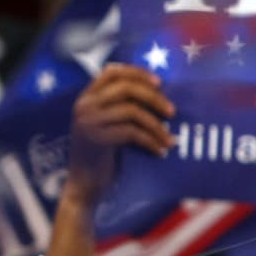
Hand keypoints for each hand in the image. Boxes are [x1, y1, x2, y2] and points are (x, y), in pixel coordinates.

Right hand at [68, 63, 173, 196]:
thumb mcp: (107, 124)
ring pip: (132, 111)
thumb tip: (159, 93)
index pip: (111, 72)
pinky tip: (160, 151)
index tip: (159, 83)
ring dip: (157, 125)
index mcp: (86, 98)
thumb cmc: (102, 154)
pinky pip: (132, 133)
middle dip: (153, 98)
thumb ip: (121, 107)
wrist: (84, 184)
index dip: (137, 73)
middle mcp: (85, 106)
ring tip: (170, 139)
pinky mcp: (98, 140)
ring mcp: (89, 122)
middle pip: (125, 88)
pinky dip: (151, 141)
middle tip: (171, 112)